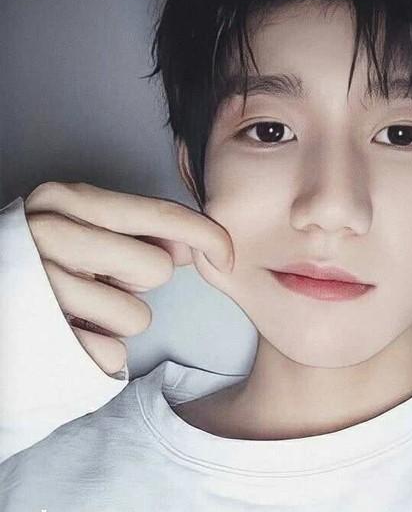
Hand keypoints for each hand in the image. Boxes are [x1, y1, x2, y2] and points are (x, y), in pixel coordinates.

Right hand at [24, 181, 233, 376]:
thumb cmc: (40, 260)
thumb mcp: (85, 229)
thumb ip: (142, 230)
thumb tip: (201, 244)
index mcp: (68, 200)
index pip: (158, 213)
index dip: (205, 234)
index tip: (228, 253)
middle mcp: (50, 233)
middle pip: (157, 267)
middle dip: (139, 279)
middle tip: (102, 277)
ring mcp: (40, 284)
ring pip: (138, 315)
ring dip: (117, 318)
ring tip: (79, 306)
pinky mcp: (39, 337)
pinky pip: (111, 355)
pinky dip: (99, 350)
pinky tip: (68, 333)